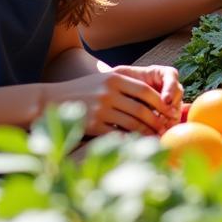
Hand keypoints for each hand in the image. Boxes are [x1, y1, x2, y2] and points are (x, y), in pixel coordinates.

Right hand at [55, 68, 178, 136]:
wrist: (52, 100)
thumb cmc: (84, 90)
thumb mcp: (104, 80)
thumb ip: (126, 85)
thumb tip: (154, 96)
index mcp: (115, 78)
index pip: (145, 91)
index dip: (160, 102)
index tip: (169, 111)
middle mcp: (109, 92)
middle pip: (141, 109)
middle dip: (156, 120)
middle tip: (166, 128)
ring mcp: (100, 109)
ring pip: (132, 124)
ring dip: (147, 132)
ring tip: (156, 137)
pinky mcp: (93, 125)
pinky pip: (117, 134)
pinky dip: (130, 140)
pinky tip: (137, 143)